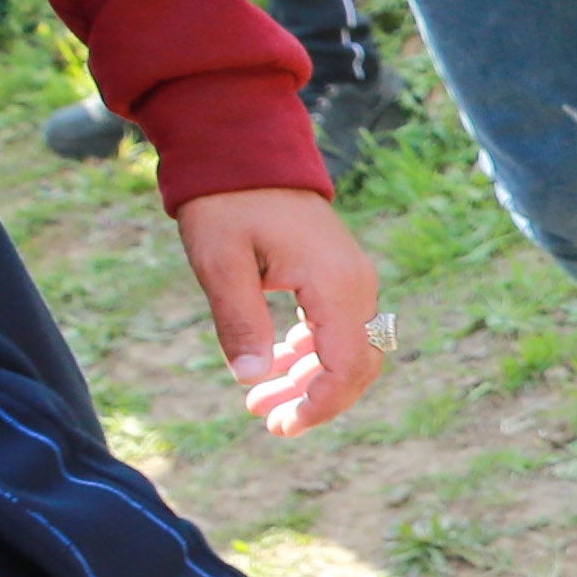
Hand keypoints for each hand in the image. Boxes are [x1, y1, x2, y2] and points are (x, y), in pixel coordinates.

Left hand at [172, 186, 388, 436]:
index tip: (282, 427)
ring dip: (308, 380)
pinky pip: (337, 328)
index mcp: (334, 284)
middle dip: (315, 400)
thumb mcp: (220, 263)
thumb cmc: (227, 201)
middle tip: (266, 421)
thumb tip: (251, 379)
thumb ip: (239, 321)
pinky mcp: (338, 275)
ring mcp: (352, 279)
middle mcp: (356, 284)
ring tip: (258, 401)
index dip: (320, 406)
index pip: (345, 366)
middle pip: (355, 366)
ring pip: (346, 350)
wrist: (244, 149)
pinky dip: (310, 354)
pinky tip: (273, 364)